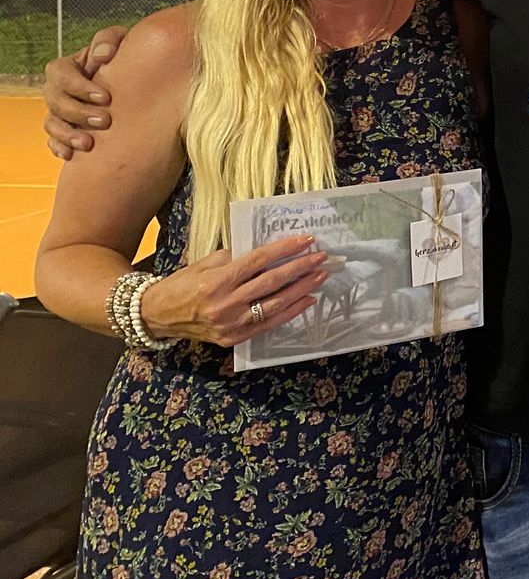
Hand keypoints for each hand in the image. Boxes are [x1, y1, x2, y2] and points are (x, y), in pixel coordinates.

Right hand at [43, 26, 126, 158]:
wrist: (134, 81)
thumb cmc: (124, 57)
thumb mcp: (120, 41)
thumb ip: (109, 40)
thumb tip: (102, 55)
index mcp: (68, 67)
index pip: (60, 74)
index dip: (79, 86)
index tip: (105, 97)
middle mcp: (59, 89)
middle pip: (55, 101)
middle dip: (78, 113)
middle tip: (104, 121)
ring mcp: (60, 111)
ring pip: (51, 123)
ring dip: (67, 134)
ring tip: (88, 144)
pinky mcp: (65, 128)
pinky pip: (53, 140)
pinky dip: (59, 147)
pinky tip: (71, 155)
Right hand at [139, 235, 330, 346]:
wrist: (157, 316)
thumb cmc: (182, 284)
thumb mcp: (206, 263)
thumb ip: (235, 258)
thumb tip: (267, 253)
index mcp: (218, 280)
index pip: (259, 261)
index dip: (285, 249)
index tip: (306, 240)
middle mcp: (226, 303)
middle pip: (272, 283)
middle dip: (300, 268)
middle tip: (321, 258)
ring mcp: (231, 324)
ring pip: (275, 305)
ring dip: (301, 290)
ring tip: (320, 276)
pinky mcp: (234, 338)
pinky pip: (268, 325)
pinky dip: (290, 312)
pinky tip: (307, 301)